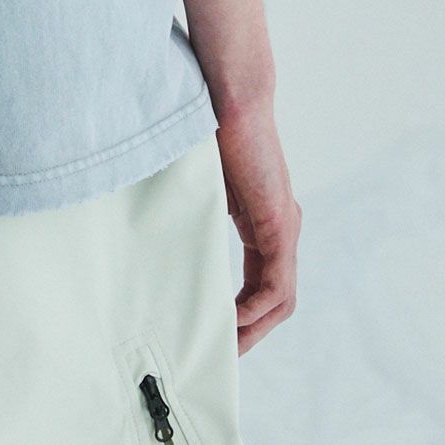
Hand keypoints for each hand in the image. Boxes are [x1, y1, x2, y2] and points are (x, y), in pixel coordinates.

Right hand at [217, 100, 301, 353]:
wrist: (226, 91)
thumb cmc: (205, 124)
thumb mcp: (198, 181)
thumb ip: (194, 207)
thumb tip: (161, 223)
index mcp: (261, 217)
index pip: (260, 280)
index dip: (241, 312)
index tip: (212, 330)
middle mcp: (280, 226)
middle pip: (274, 299)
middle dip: (249, 331)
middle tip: (218, 353)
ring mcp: (283, 225)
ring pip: (279, 298)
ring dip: (254, 328)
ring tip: (224, 346)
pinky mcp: (279, 223)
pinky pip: (276, 285)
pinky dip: (256, 308)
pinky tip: (230, 319)